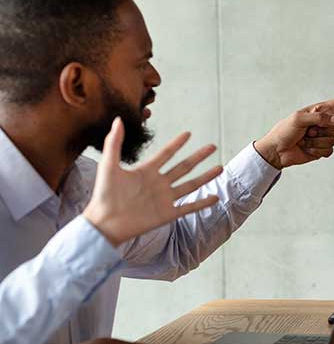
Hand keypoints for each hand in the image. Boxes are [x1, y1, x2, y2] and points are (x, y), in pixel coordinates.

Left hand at [82, 118, 221, 245]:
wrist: (105, 223)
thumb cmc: (104, 195)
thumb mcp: (108, 165)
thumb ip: (114, 143)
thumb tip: (118, 120)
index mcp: (146, 171)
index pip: (166, 154)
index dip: (177, 144)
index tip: (188, 133)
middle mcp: (159, 184)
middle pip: (184, 167)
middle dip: (198, 157)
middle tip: (212, 147)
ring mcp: (165, 199)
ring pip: (191, 185)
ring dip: (206, 177)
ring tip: (220, 168)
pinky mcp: (168, 214)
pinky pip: (189, 207)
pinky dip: (202, 203)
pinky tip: (215, 197)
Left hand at [253, 93, 333, 168]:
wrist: (277, 151)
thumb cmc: (284, 131)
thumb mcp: (299, 118)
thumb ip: (320, 118)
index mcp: (319, 111)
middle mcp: (324, 123)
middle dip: (326, 129)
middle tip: (309, 131)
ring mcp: (323, 137)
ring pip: (333, 140)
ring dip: (317, 142)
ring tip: (304, 140)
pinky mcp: (322, 150)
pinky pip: (329, 151)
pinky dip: (317, 151)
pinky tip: (306, 149)